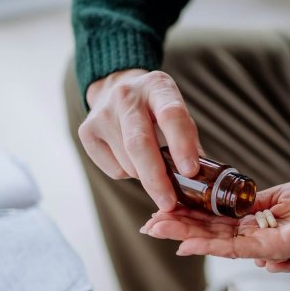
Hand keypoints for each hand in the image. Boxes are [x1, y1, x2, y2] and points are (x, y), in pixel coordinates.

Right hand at [78, 69, 201, 210]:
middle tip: (169, 203)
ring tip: (154, 168)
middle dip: (156, 178)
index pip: (171, 115)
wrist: (116, 87)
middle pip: (139, 143)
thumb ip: (190, 142)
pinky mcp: (87, 132)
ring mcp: (102, 114)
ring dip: (146, 177)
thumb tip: (203, 178)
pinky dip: (129, 175)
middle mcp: (126, 97)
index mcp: (157, 87)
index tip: (190, 172)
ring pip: (128, 163)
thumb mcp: (178, 113)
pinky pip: (114, 170)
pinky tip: (132, 159)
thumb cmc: (156, 108)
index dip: (181, 145)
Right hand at [140, 180, 289, 266]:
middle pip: (210, 235)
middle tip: (149, 224)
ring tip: (157, 228)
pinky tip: (185, 242)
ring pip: (216, 243)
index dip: (191, 217)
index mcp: (258, 224)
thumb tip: (235, 206)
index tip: (165, 210)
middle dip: (179, 228)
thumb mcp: (282, 197)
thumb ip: (256, 205)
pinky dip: (209, 244)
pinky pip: (236, 247)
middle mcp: (257, 238)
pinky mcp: (274, 247)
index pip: (217, 222)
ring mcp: (264, 245)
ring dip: (185, 235)